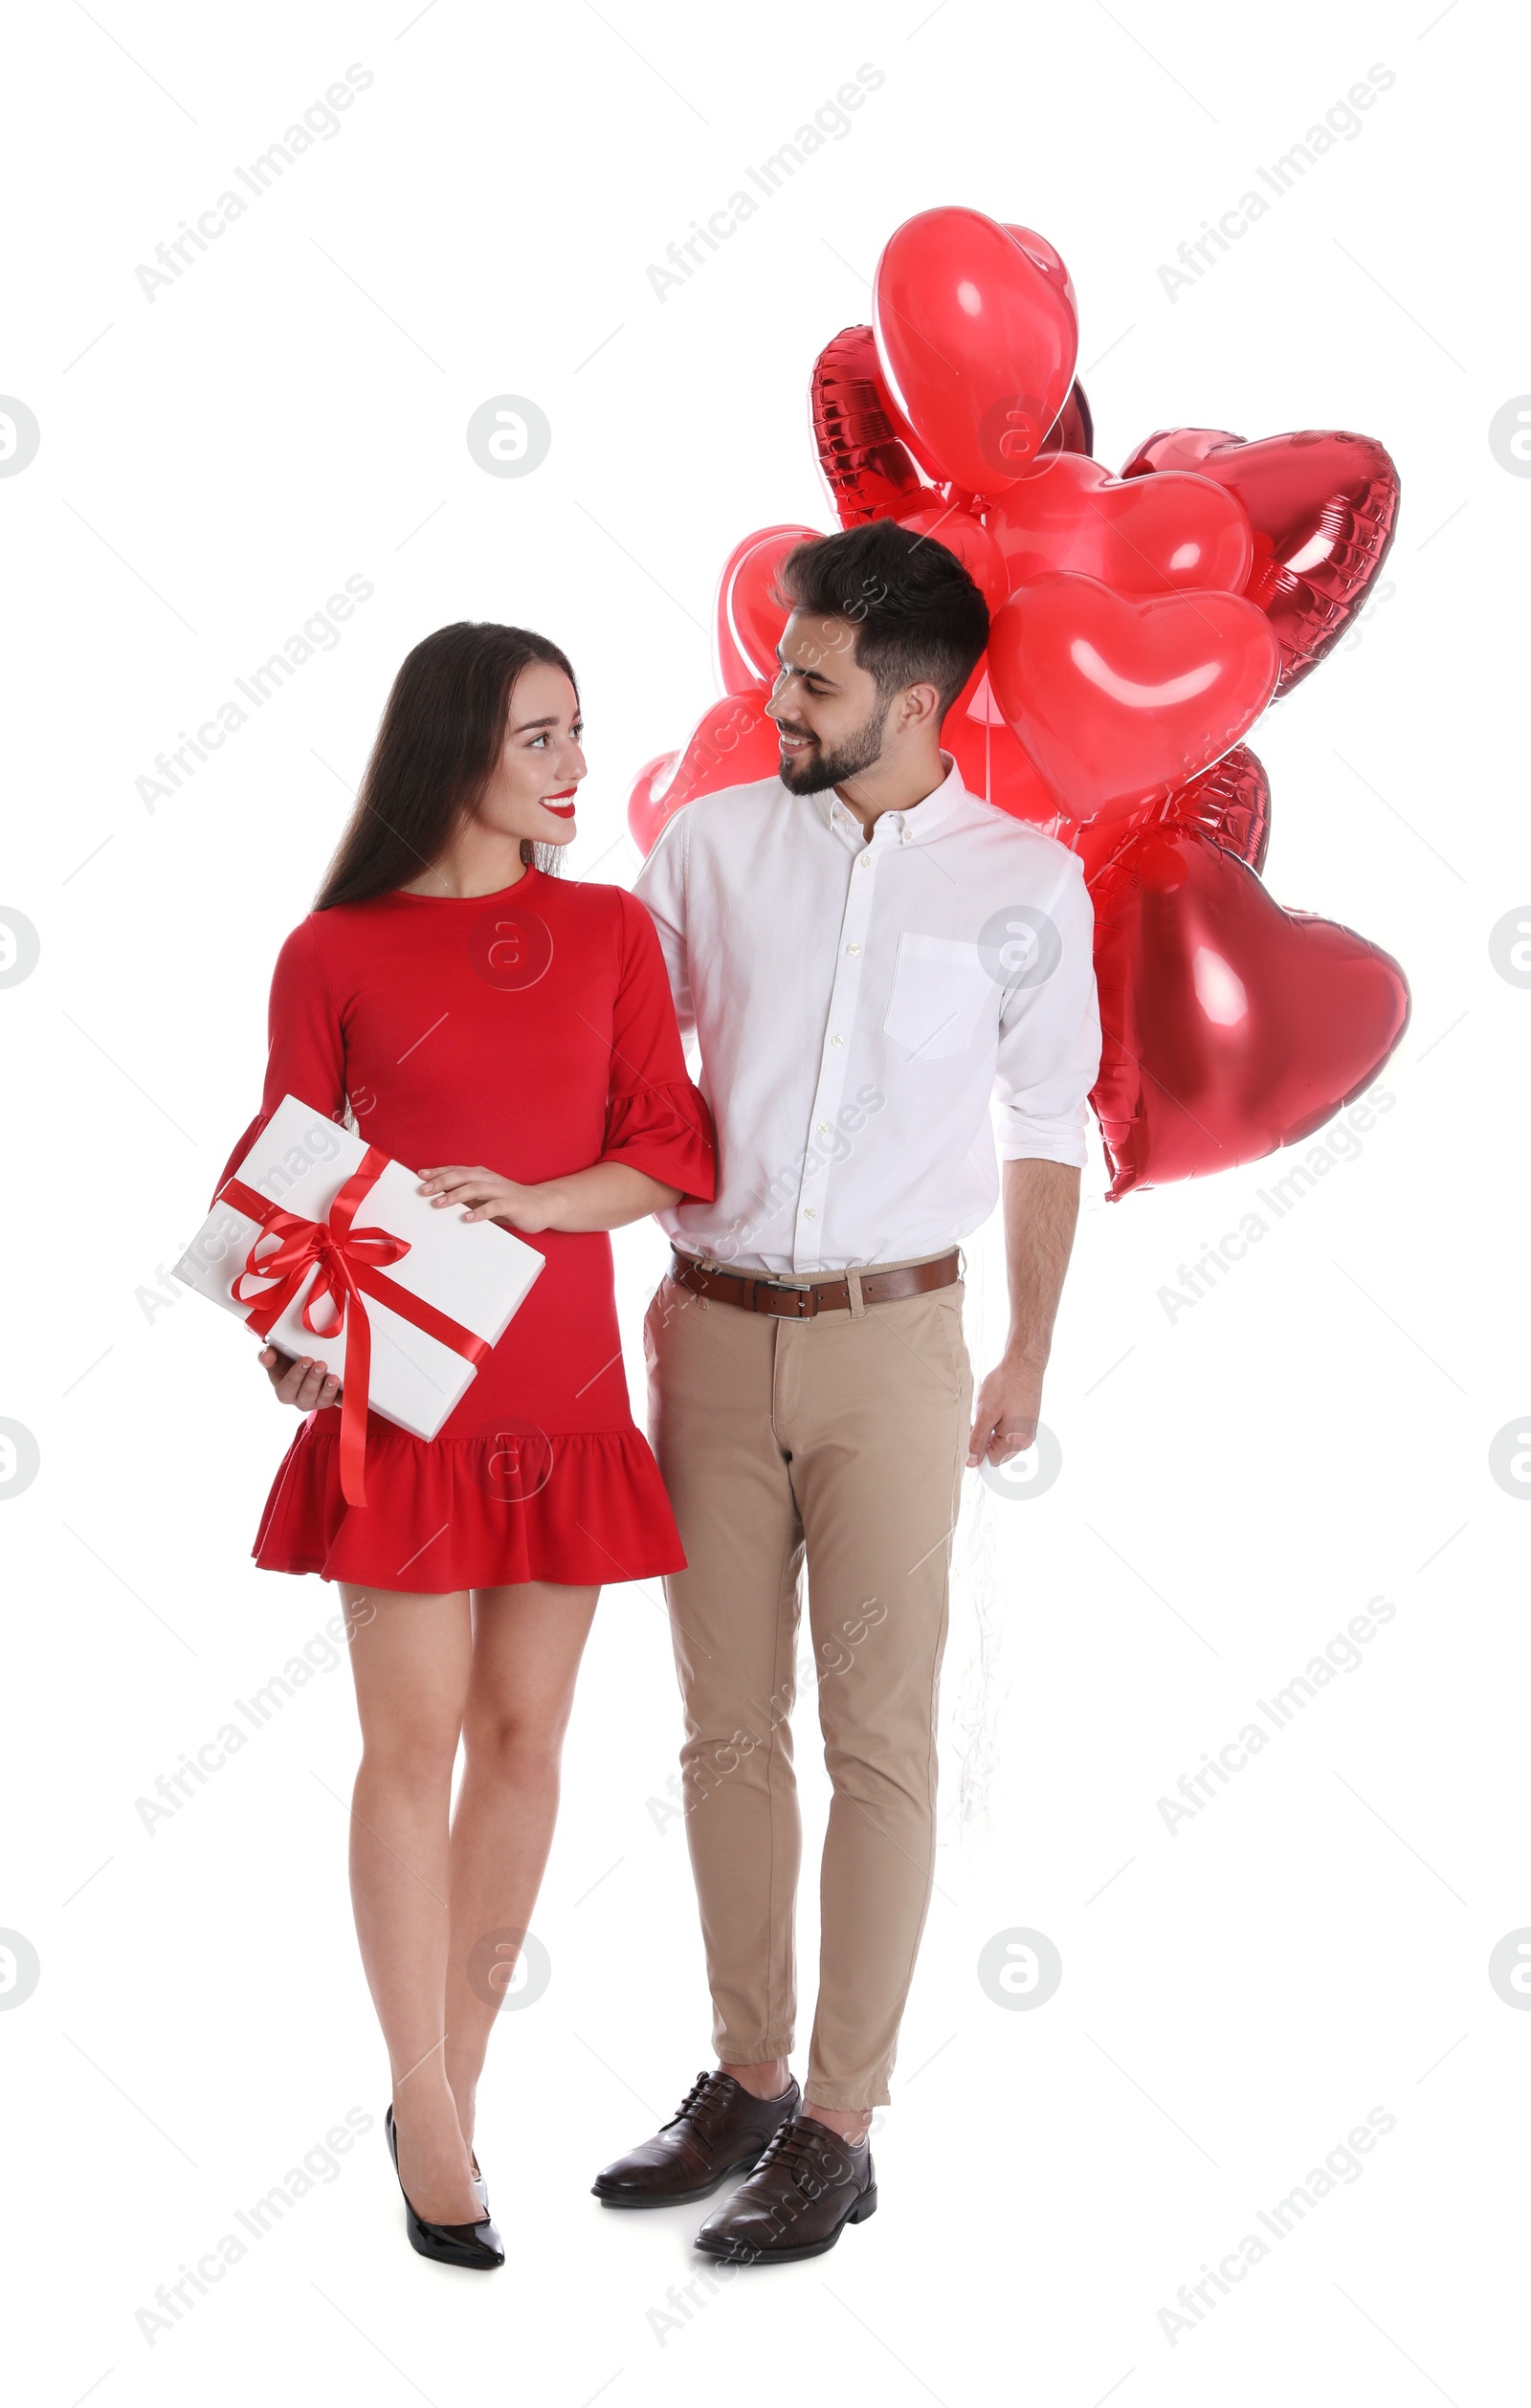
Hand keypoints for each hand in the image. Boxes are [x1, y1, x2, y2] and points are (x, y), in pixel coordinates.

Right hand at [259, 1344, 340, 1411]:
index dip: (297, 1374)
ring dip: (329, 1389)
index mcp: (284, 1391)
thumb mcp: (275, 1357)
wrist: (303, 1365)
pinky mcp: (331, 1400)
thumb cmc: (286, 1362)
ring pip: (322, 1399)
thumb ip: (267, 1355)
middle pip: (306, 1394)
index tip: (306, 1360)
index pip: (289, 1386)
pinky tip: (347, 1393)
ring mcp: (317, 1401)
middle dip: (314, 1379)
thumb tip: (267, 1356)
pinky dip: (343, 1399)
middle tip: (321, 1364)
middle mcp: (300, 1399)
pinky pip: (338, 1401)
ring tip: (333, 1377)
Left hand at [417, 1164, 552, 1231]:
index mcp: (482, 1176)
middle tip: (423, 1190)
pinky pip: (494, 1206)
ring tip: (439, 1203)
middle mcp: (490, 1179)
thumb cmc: (509, 1202)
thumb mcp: (485, 1198)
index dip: (438, 1172)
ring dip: (455, 1195)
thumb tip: (439, 1201)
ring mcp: (501, 1190)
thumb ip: (466, 1197)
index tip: (420, 1176)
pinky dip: (480, 1212)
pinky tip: (468, 1218)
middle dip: (441, 1182)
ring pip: (475, 1188)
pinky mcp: (512, 1204)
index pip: (456, 1170)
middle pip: (462, 1176)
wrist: (542, 1205)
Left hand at [967, 1351, 1043, 1467]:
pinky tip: (999, 1407)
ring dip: (992, 1430)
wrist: (1024, 1364)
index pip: (991, 1460)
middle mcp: (1026, 1441)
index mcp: (1016, 1442)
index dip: (977, 1446)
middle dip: (985, 1438)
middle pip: (998, 1452)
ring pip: (1002, 1441)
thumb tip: (971, 1462)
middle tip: (981, 1416)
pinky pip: (1010, 1431)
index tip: (972, 1428)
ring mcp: (1029, 1431)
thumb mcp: (985, 1414)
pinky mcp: (1028, 1422)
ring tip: (992, 1409)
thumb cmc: (1006, 1385)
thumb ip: (978, 1440)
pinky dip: (1000, 1423)